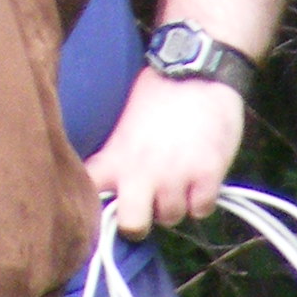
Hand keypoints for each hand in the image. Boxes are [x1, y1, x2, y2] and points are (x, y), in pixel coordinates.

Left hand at [83, 70, 245, 237]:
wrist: (198, 69)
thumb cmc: (160, 89)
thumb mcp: (125, 121)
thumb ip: (117, 153)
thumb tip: (111, 180)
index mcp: (116, 156)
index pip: (89, 194)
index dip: (90, 207)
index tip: (97, 208)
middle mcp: (142, 173)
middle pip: (132, 227)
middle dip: (139, 223)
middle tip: (146, 207)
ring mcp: (176, 177)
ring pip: (171, 219)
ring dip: (176, 204)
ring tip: (179, 177)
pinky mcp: (207, 175)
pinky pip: (202, 210)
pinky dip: (202, 198)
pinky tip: (200, 176)